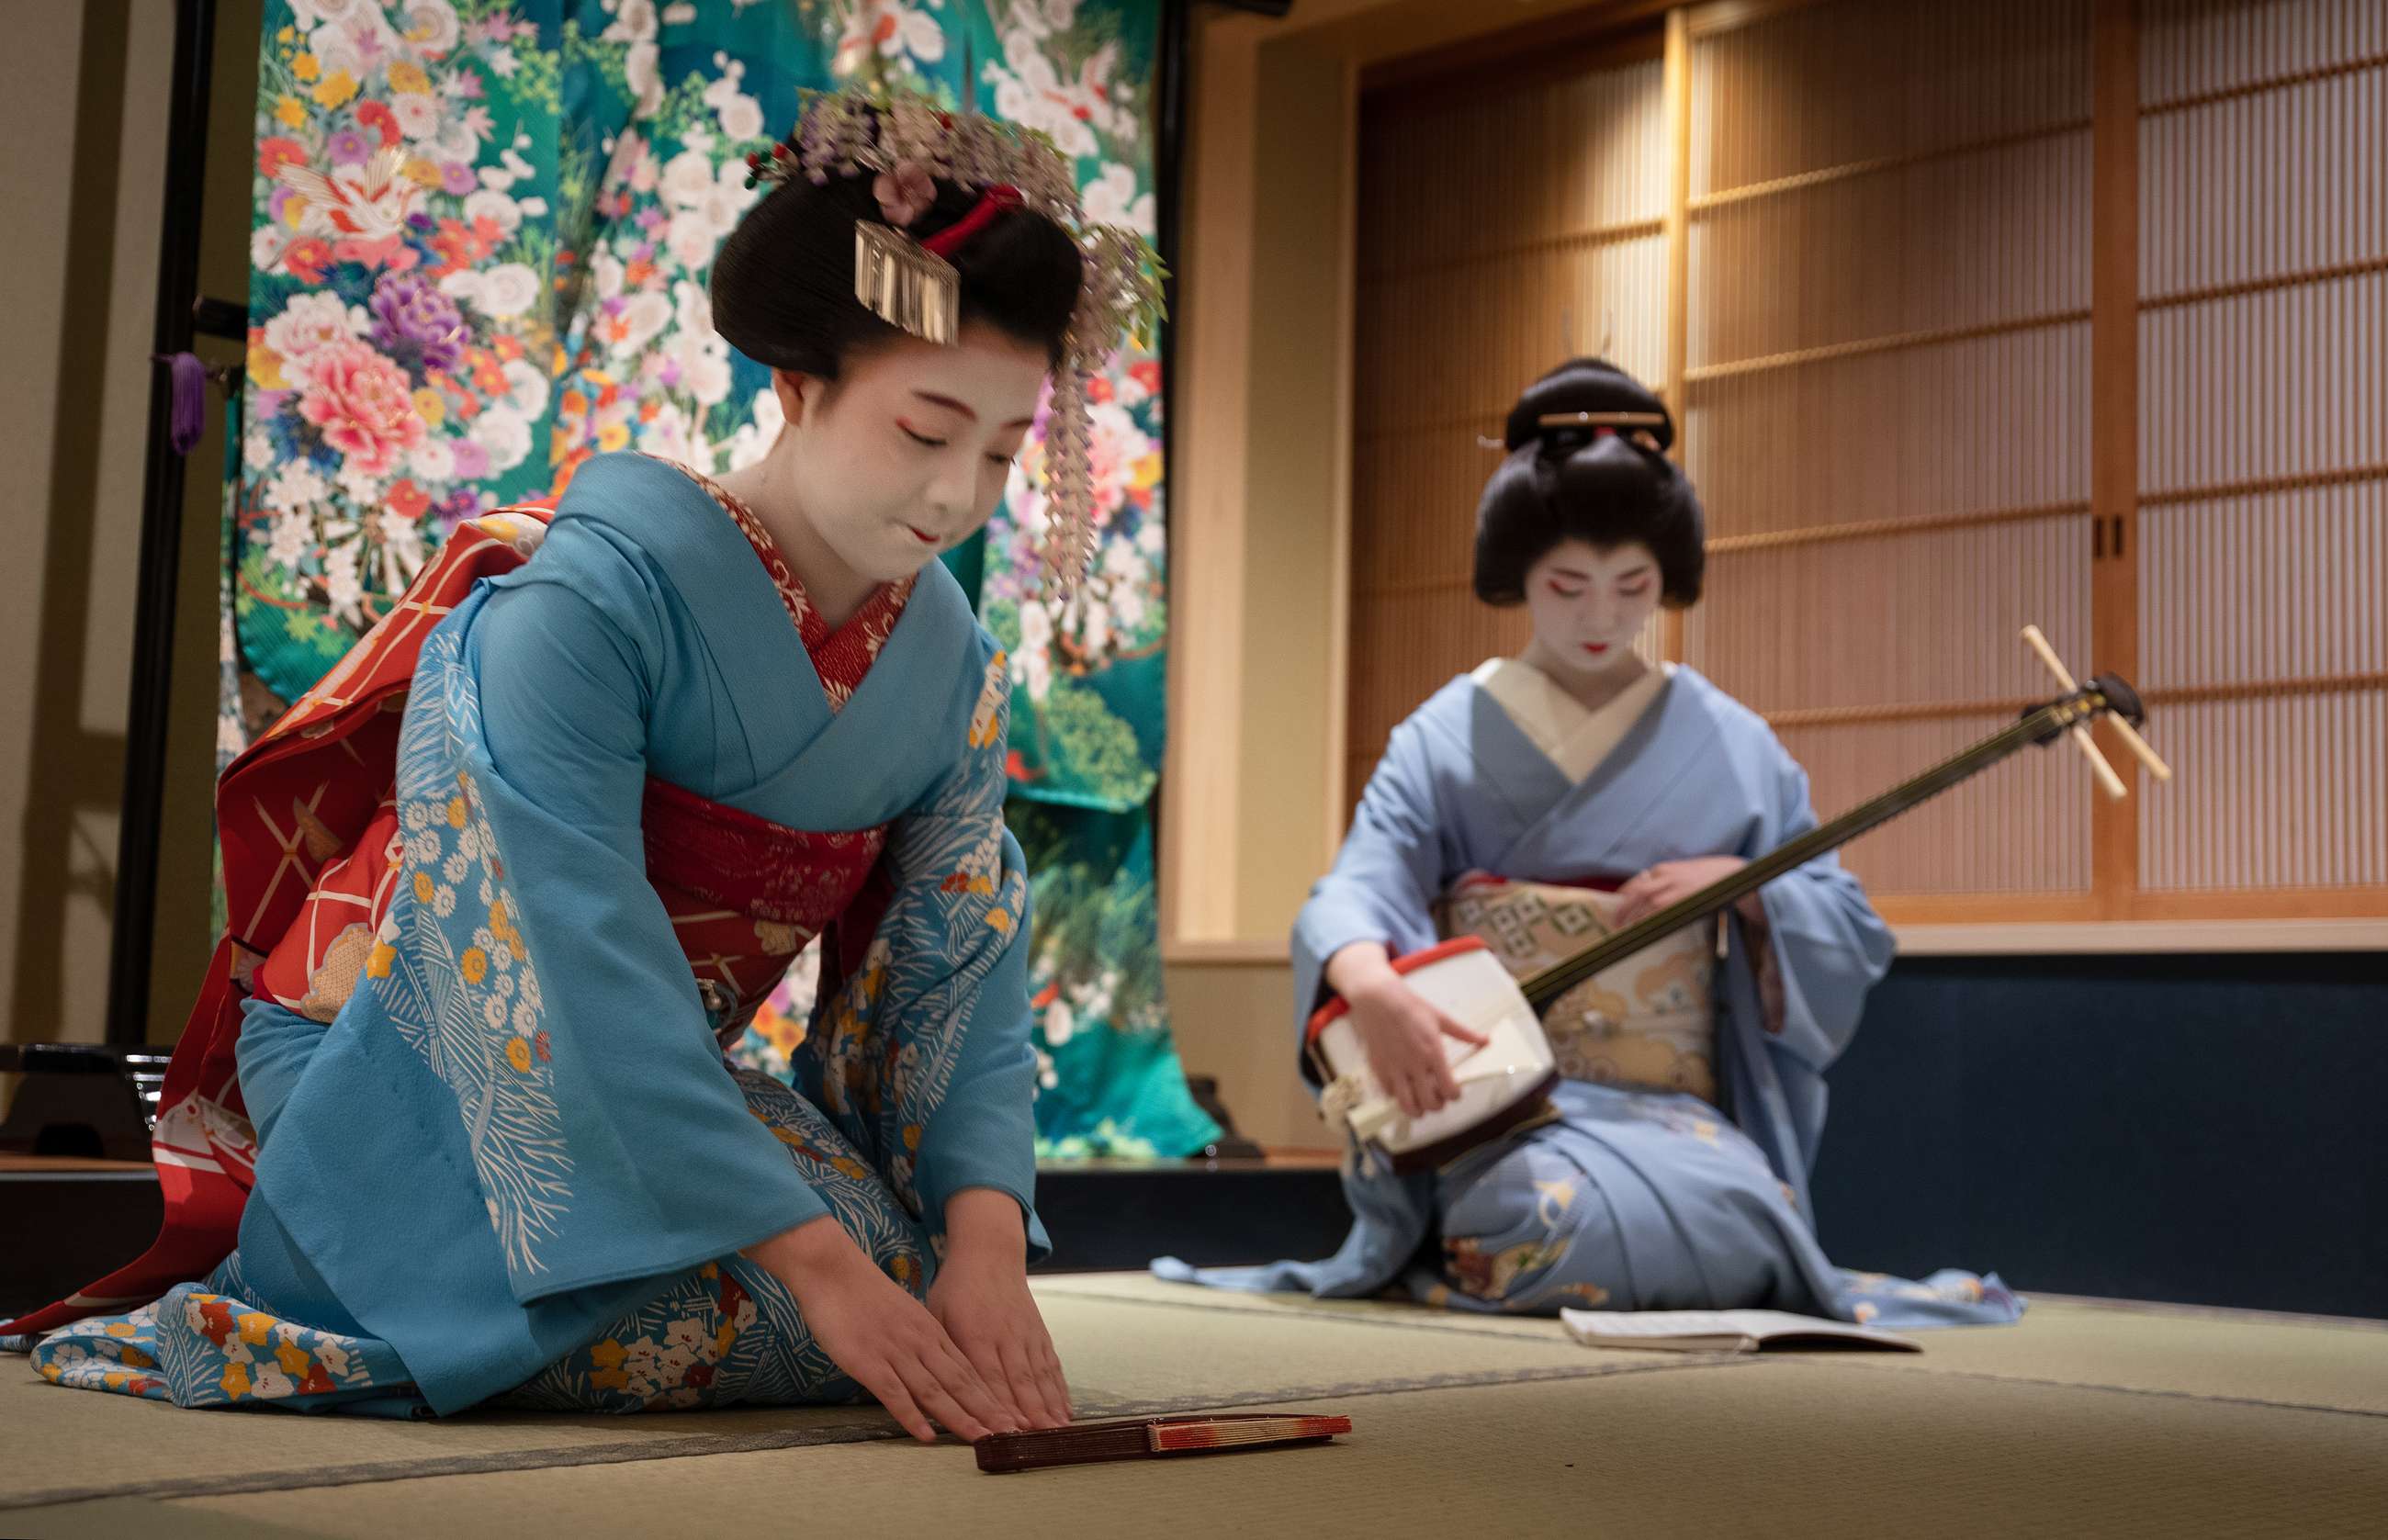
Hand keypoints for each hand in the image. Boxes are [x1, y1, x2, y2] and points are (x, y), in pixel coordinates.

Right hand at [746, 1216, 1018, 1444]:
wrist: (833, 1270)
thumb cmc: (864, 1295)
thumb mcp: (904, 1317)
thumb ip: (921, 1342)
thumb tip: (934, 1370)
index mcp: (931, 1332)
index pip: (969, 1369)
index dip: (992, 1395)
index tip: (1011, 1415)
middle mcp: (921, 1343)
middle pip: (961, 1382)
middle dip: (987, 1410)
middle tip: (1012, 1433)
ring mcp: (896, 1353)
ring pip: (935, 1390)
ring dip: (960, 1417)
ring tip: (983, 1439)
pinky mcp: (869, 1362)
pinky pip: (895, 1393)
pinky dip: (913, 1416)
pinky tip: (927, 1435)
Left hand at [928, 1252, 1071, 1430]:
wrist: (990, 1255)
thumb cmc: (956, 1289)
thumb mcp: (937, 1315)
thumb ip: (942, 1353)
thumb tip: (934, 1392)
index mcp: (975, 1334)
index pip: (987, 1377)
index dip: (998, 1405)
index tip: (1006, 1431)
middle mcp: (1005, 1336)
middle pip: (1018, 1381)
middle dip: (1029, 1414)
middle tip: (1037, 1441)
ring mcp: (1026, 1335)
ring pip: (1039, 1375)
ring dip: (1049, 1406)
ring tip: (1056, 1432)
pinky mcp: (1039, 1333)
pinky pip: (1051, 1365)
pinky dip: (1059, 1389)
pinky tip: (1065, 1410)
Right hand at [1334, 958, 1489, 1120]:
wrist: (1378, 999)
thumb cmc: (1410, 1006)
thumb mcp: (1440, 1017)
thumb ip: (1464, 1033)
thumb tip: (1486, 1040)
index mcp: (1433, 1052)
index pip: (1449, 1089)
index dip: (1455, 1096)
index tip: (1455, 1092)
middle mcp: (1414, 1064)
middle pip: (1430, 1103)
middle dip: (1438, 1105)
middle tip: (1438, 1097)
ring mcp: (1395, 1068)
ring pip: (1407, 1105)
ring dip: (1417, 1109)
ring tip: (1421, 1104)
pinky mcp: (1379, 1068)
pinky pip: (1389, 1094)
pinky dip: (1397, 1096)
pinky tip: (1403, 1088)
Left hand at [1613, 856, 1751, 927]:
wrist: (1730, 873)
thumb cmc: (1704, 878)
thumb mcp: (1679, 874)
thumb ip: (1663, 884)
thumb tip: (1646, 901)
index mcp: (1662, 870)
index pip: (1635, 884)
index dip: (1623, 898)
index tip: (1617, 909)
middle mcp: (1665, 876)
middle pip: (1636, 894)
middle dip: (1623, 910)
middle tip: (1615, 924)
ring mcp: (1674, 888)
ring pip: (1647, 905)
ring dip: (1635, 920)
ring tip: (1627, 932)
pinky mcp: (1685, 899)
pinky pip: (1662, 913)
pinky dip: (1651, 922)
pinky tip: (1645, 931)